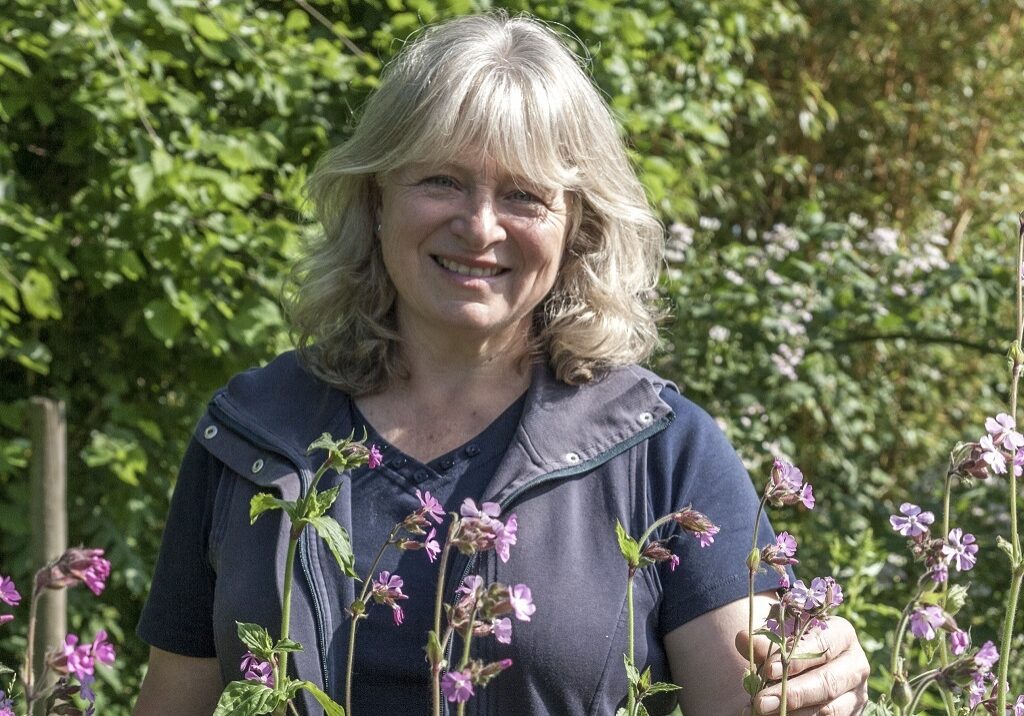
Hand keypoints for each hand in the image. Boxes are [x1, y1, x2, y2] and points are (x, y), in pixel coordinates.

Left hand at [735, 616, 868, 714]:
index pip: (822, 645)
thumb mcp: (782, 638)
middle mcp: (855, 665)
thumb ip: (764, 640)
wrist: (809, 666)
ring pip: (829, 710)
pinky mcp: (852, 714)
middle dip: (792, 694)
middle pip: (827, 682)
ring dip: (795, 714)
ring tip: (763, 713)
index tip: (769, 670)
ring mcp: (856, 694)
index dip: (796, 659)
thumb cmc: (794, 646)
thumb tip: (743, 639)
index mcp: (841, 635)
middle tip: (761, 702)